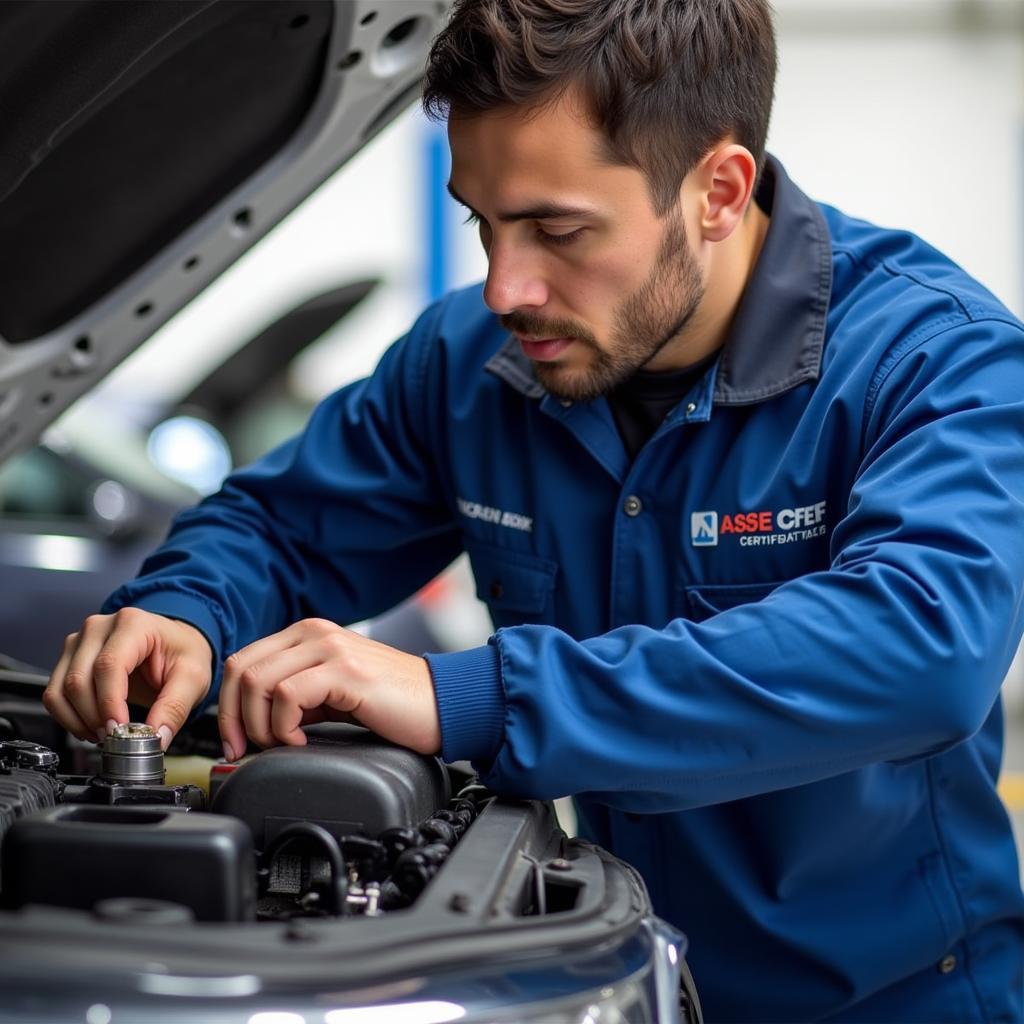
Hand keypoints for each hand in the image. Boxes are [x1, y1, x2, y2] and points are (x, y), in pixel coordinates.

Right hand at [43, 608, 212, 747]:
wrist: (175, 644)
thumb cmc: (183, 652)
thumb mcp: (193, 678)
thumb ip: (175, 708)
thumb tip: (155, 737)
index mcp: (133, 624)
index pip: (108, 665)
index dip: (109, 703)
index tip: (120, 730)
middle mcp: (100, 627)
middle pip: (79, 679)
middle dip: (94, 717)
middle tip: (115, 737)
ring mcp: (81, 641)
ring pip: (60, 689)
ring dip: (77, 720)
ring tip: (104, 735)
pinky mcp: (70, 658)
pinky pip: (54, 693)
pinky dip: (67, 717)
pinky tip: (89, 727)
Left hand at [218, 618, 440, 760]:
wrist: (442, 704)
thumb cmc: (393, 704)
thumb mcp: (332, 694)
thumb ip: (296, 696)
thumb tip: (251, 723)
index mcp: (308, 634)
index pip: (241, 662)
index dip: (227, 707)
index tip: (236, 743)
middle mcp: (315, 633)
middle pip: (241, 670)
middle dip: (234, 719)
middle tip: (249, 750)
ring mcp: (331, 647)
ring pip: (258, 682)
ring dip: (260, 725)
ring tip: (284, 744)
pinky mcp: (345, 669)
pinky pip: (288, 695)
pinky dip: (285, 726)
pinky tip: (304, 740)